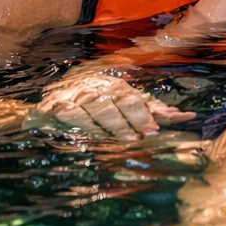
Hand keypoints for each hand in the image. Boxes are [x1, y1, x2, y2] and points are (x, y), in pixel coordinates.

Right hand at [26, 74, 193, 139]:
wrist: (48, 105)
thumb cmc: (90, 107)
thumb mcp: (119, 106)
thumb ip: (146, 110)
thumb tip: (178, 115)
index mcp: (115, 88)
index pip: (137, 99)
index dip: (150, 112)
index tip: (161, 125)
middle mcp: (98, 89)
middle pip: (121, 100)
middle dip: (136, 117)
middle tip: (148, 132)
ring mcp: (78, 96)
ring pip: (99, 106)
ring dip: (114, 123)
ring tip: (127, 137)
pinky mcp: (57, 106)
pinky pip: (72, 112)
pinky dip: (84, 122)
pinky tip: (95, 132)